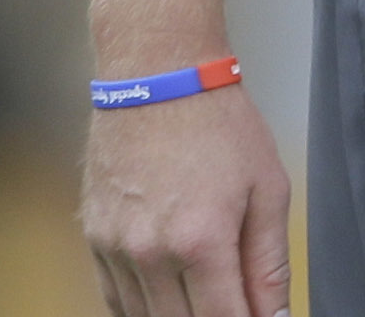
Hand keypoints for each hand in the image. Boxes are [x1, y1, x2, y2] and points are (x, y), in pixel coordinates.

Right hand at [84, 87, 291, 316]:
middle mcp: (150, 250)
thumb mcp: (267, 188)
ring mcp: (115, 245)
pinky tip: (168, 297)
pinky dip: (142, 309)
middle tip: (232, 306)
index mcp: (200, 240)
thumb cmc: (218, 123)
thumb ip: (270, 264)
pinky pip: (114, 298)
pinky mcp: (94, 234)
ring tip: (203, 299)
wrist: (156, 72)